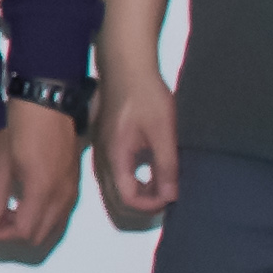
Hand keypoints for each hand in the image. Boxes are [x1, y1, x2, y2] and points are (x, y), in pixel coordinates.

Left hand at [0, 99, 82, 251]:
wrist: (47, 105)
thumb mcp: (0, 161)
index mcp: (42, 192)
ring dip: (30, 227)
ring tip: (6, 213)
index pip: (24, 231)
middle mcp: (62, 197)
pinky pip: (60, 214)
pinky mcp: (74, 184)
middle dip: (14, 234)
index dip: (2, 234)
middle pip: (39, 235)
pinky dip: (42, 218)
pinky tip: (24, 202)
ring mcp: (72, 191)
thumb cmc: (20, 128)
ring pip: (52, 227)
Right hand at [94, 65, 182, 222]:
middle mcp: (104, 158)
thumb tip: (170, 196)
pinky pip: (114, 172)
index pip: (128, 198)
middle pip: (118, 198)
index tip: (172, 196)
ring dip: (137, 192)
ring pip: (114, 186)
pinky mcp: (105, 142)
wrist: (126, 66)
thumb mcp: (163, 132)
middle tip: (168, 194)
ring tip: (162, 184)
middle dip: (144, 203)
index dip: (151, 205)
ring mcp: (101, 150)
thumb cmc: (146, 96)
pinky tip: (148, 168)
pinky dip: (131, 179)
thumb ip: (166, 166)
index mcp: (116, 157)